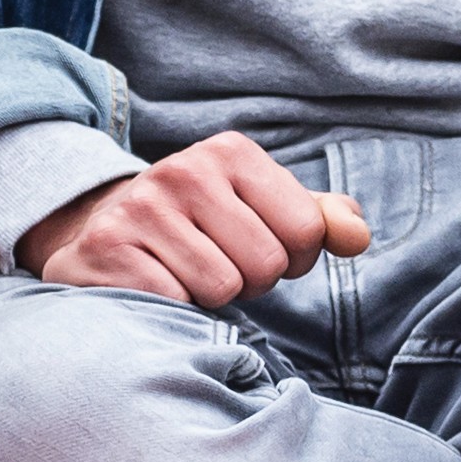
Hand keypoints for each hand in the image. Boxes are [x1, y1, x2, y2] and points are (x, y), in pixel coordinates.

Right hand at [23, 130, 370, 303]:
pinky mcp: (105, 249)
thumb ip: (320, 220)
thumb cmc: (201, 227)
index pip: (308, 230)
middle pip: (266, 263)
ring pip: (221, 288)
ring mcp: (140, 207)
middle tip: (216, 266)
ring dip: (209, 299)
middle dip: (250, 281)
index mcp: (232, 152)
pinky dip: (171, 309)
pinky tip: (152, 287)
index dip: (293, 258)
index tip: (258, 250)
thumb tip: (358, 236)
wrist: (102, 231)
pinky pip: (174, 303)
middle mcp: (183, 169)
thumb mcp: (262, 210)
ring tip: (184, 275)